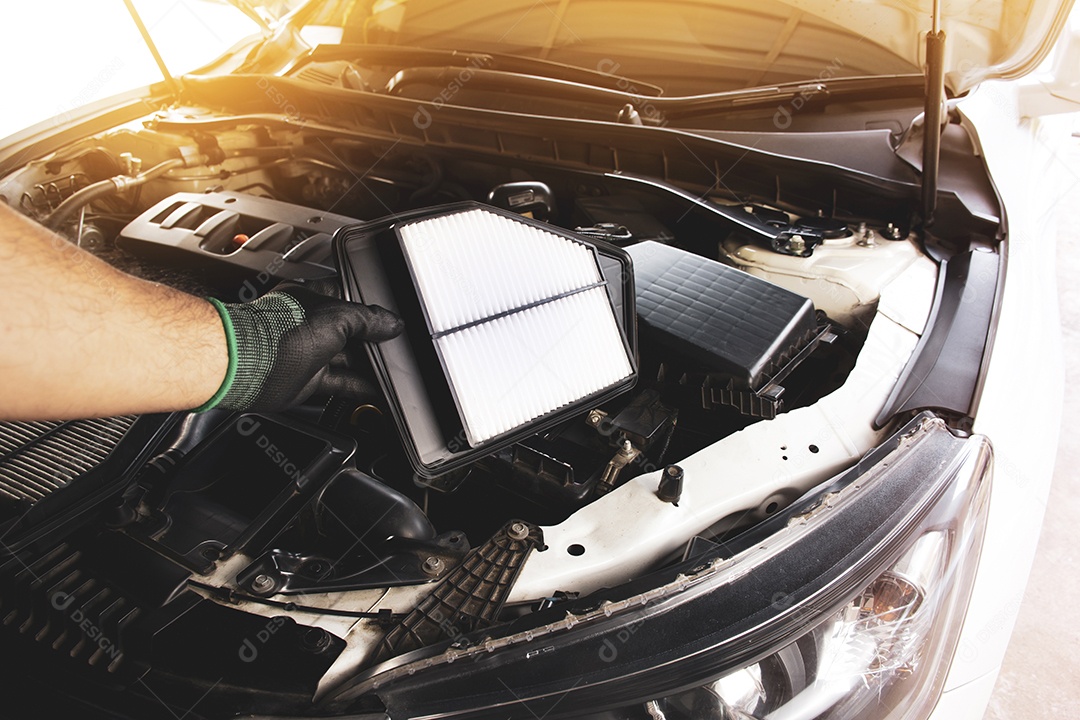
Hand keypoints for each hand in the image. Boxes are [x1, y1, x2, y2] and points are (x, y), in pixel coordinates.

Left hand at [200, 280, 402, 412]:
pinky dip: (360, 387)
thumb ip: (368, 320)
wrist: (249, 364)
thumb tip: (391, 323)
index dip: (371, 305)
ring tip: (393, 369)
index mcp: (312, 297)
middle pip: (350, 331)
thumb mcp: (336, 316)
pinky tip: (378, 389)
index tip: (392, 317)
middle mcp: (310, 324)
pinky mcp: (307, 380)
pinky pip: (341, 383)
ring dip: (369, 365)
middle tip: (397, 344)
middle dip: (373, 338)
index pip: (349, 297)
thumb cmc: (279, 331)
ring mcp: (308, 352)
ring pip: (347, 359)